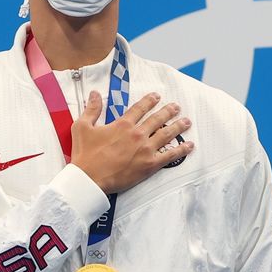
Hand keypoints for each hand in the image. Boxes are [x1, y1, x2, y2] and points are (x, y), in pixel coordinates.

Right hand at [71, 91, 194, 193]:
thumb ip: (91, 109)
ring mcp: (145, 150)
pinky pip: (169, 156)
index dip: (150, 100)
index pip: (140, 108)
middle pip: (157, 119)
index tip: (157, 96)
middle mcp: (137, 134)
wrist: (89, 178)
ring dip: (178, 127)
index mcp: (123, 124)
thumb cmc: (85, 154)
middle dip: (169, 111)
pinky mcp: (149, 165)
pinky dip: (181, 150)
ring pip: (167, 134)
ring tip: (187, 122)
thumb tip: (94, 93)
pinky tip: (189, 146)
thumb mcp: (82, 127)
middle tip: (177, 107)